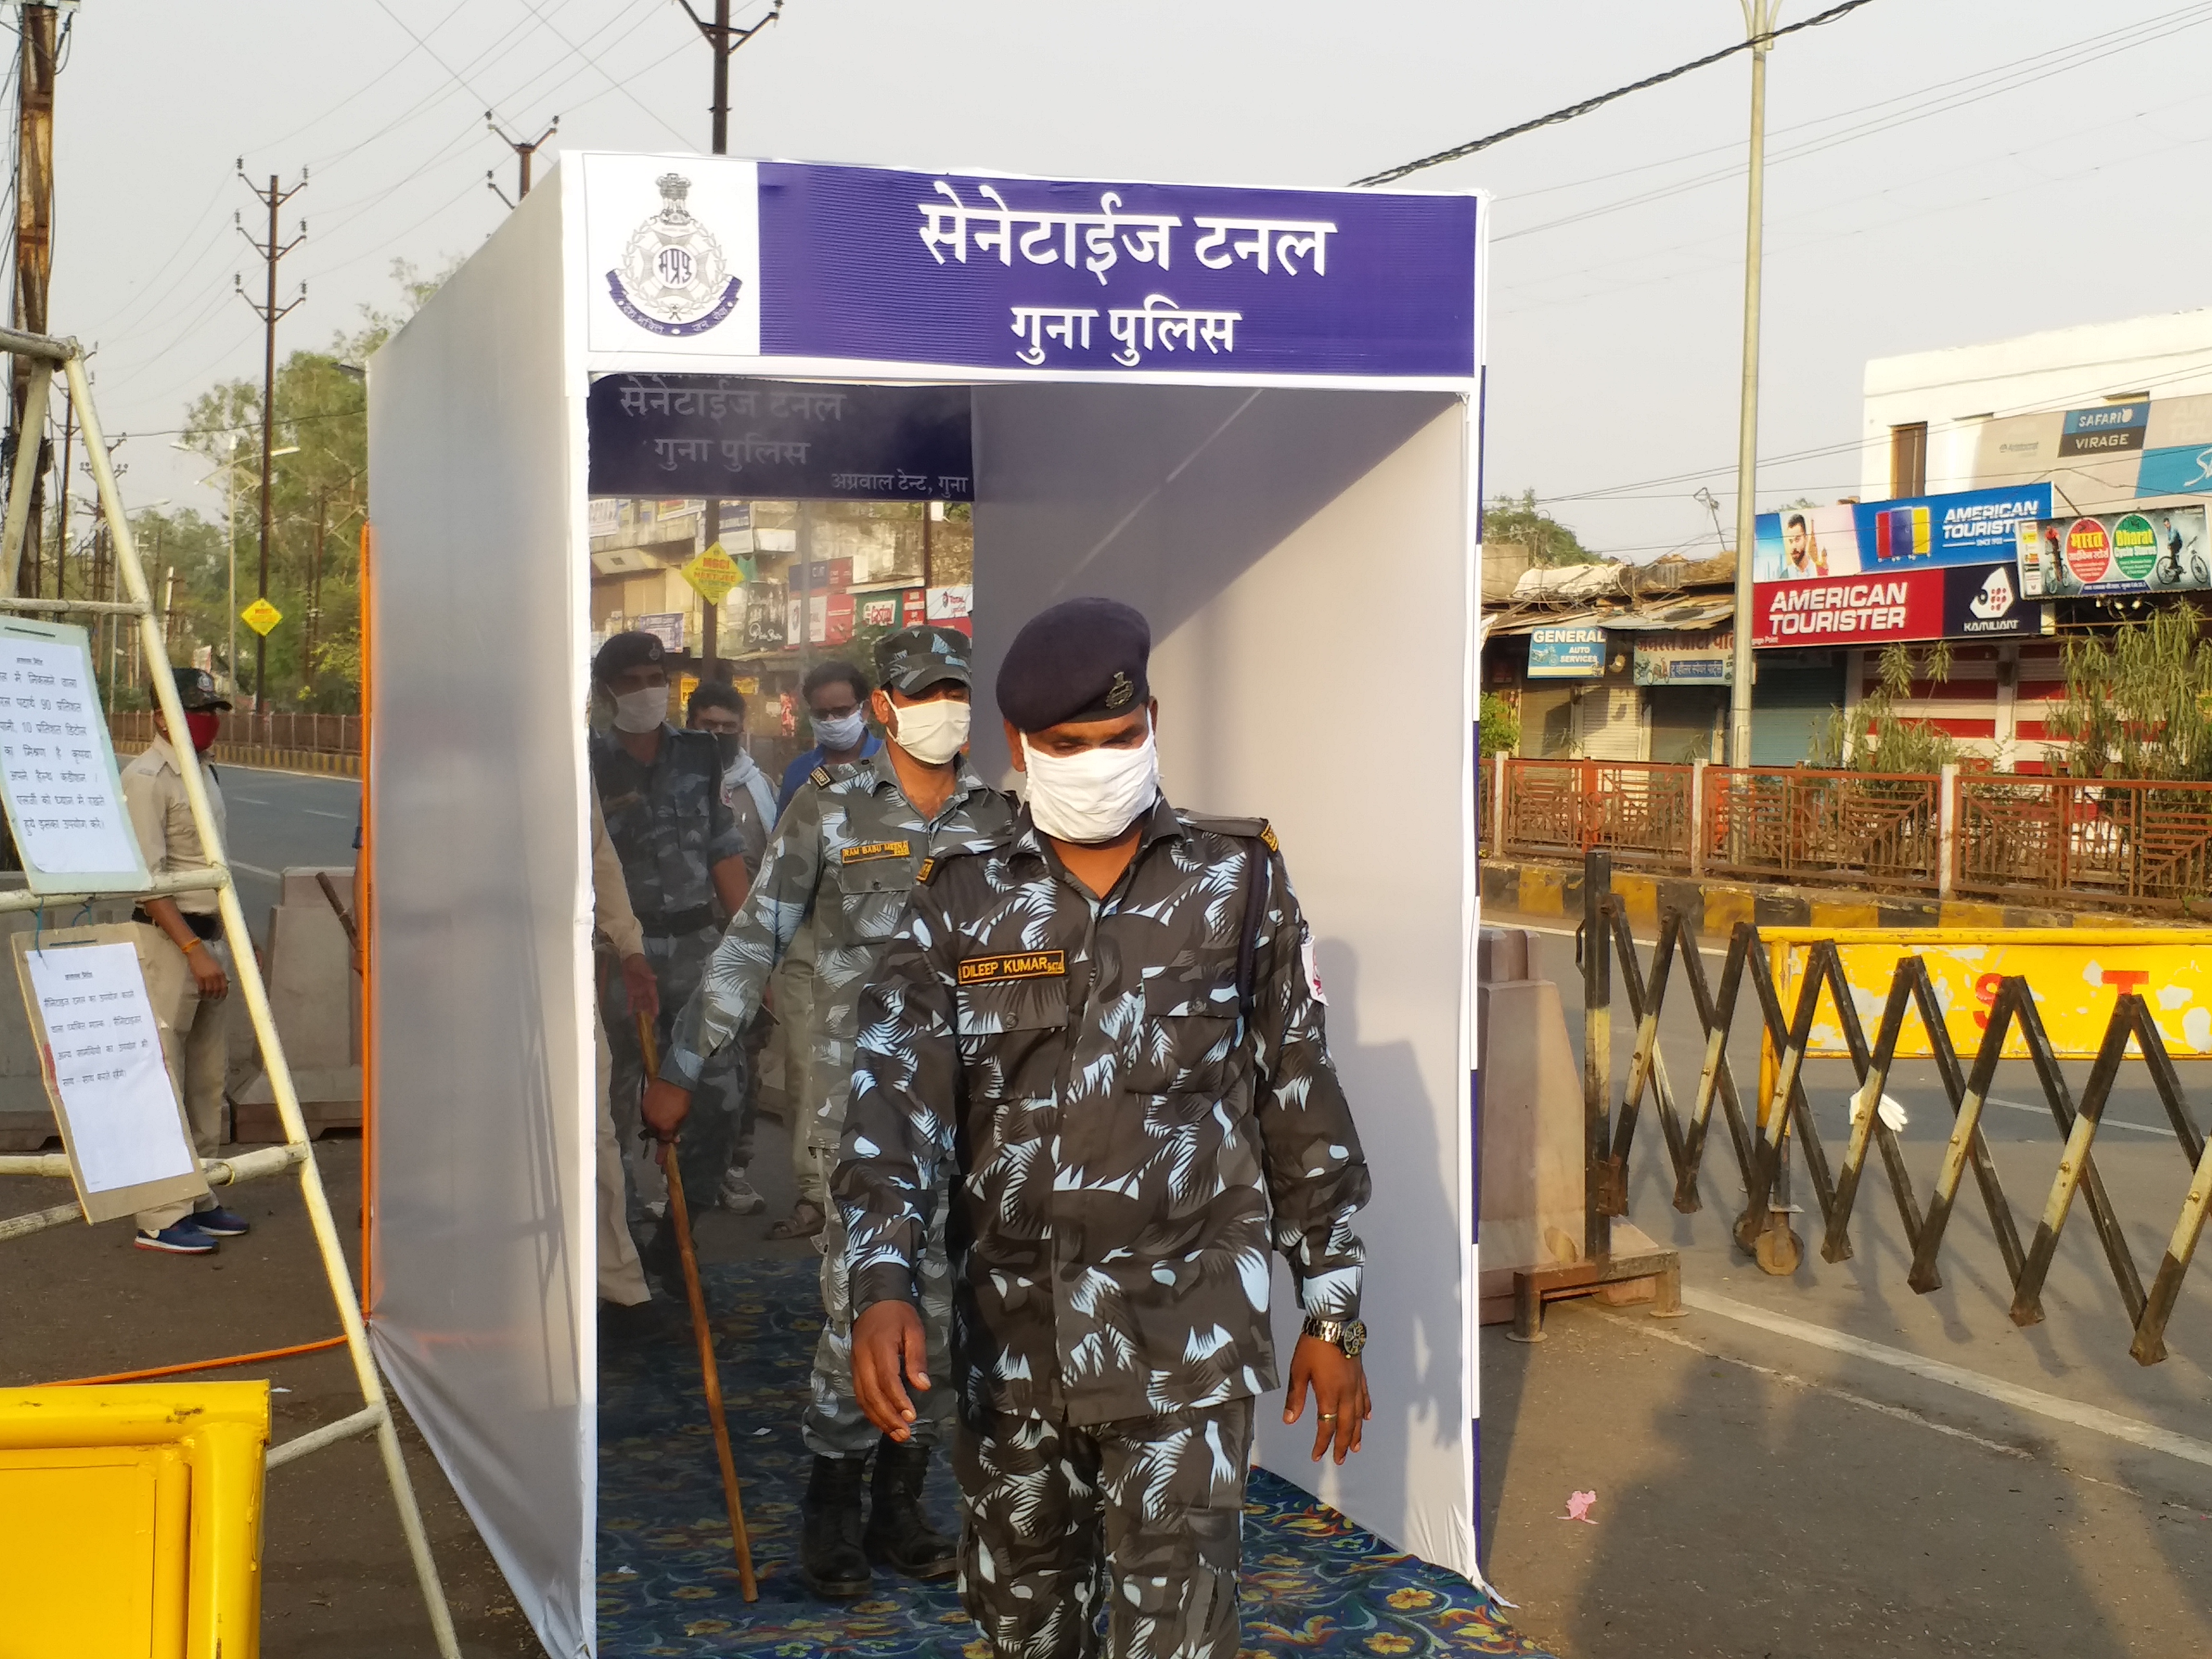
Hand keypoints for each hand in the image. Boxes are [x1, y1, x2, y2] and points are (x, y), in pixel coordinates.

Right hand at [187, 945, 229, 1000]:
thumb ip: (219, 974)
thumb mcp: (216, 966)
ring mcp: (207, 977)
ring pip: (209, 990)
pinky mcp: (199, 978)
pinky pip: (202, 988)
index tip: (223, 996)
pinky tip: (201, 994)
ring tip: (208, 997)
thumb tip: (220, 982)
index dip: (224, 992)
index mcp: (221, 972)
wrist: (197, 954)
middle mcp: (215, 976)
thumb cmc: (207, 958)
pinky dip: (202, 992)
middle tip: (215, 998)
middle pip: (217, 989)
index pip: (224, 985)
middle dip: (217, 995)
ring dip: (209, 995)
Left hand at [620, 954, 658, 1020]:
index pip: (653, 997)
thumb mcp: (642, 967)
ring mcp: (637, 990)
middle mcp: (644, 989)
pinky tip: (629, 1013)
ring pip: (640, 1002)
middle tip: (649, 1022)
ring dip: (641, 1010)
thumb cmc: (637, 962)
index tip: (656, 1013)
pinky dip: (630, 1006)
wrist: (628, 957)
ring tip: (641, 1020)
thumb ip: (647, 973)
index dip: (655, 1005)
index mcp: (649, 984)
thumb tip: (655, 978)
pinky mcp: (630, 990)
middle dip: (649, 1011)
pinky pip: (631, 1000)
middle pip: (648, 1002)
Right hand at [641, 1078, 691, 1140]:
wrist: (672, 1080)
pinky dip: (650, 1115)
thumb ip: (676, 1127)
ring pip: (648, 1124)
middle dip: (659, 1134)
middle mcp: (652, 1122)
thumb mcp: (683, 1115)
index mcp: (664, 1126)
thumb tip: (674, 1137)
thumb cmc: (682, 1099)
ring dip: (654, 1125)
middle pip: (653, 1133)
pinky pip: (645, 1114)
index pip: (663, 1140)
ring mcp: (646, 1113)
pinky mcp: (642, 1104)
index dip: (665, 1146)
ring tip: (660, 1121)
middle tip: (665, 1131)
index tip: (663, 1152)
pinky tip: (656, 1112)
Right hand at [851, 1300, 928, 1441]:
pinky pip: (859, 1394)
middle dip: (888, 1417)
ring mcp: (856, 1364)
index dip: (898, 1400)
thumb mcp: (914, 1330)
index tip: (912, 1416)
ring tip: (896, 1434)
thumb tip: (923, 1386)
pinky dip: (870, 1411)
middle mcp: (863, 1358)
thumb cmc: (899, 1315)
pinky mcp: (854, 1368)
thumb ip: (917, 1358)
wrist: (875, 1300)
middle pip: (872, 1394)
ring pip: (863, 1397)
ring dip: (878, 1419)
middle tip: (904, 1434)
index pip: (887, 1379)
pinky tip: (882, 1421)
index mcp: (880, 1346)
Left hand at [1283, 1334, 1370, 1464]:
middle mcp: (1346, 1394)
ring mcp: (1355, 1385)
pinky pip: (1365, 1397)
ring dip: (1357, 1433)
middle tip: (1340, 1459)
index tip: (1317, 1455)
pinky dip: (1366, 1409)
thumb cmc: (1312, 1347)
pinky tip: (1367, 1417)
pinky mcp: (1360, 1375)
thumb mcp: (1298, 1371)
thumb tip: (1289, 1420)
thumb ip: (1295, 1397)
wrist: (1333, 1323)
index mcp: (1329, 1394)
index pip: (1327, 1426)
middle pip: (1347, 1425)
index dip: (1322, 1443)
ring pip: (1359, 1415)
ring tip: (1356, 1447)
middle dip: (1343, 1444)